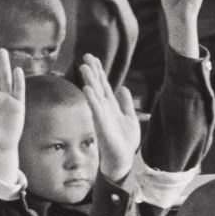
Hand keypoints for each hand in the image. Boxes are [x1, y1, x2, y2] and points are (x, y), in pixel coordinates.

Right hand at [79, 54, 139, 181]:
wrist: (122, 160)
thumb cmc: (124, 142)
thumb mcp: (129, 119)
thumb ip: (126, 104)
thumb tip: (122, 88)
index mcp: (111, 106)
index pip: (103, 85)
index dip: (99, 71)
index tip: (93, 58)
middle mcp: (104, 109)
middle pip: (97, 86)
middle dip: (92, 71)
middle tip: (86, 55)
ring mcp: (102, 116)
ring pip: (95, 95)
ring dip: (90, 81)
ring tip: (85, 66)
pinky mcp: (102, 125)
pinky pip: (96, 110)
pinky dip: (92, 99)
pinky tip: (88, 89)